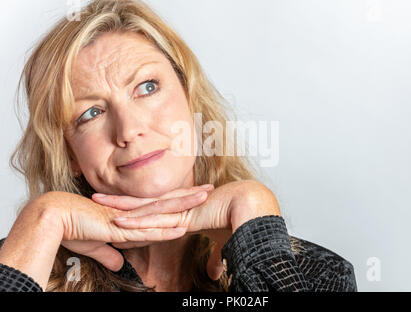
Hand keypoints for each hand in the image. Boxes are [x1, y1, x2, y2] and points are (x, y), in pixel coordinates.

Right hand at [35, 185, 212, 271]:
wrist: (55, 218)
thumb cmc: (74, 228)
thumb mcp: (98, 245)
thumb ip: (112, 253)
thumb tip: (120, 263)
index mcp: (131, 213)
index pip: (160, 205)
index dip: (178, 200)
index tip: (194, 196)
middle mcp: (134, 212)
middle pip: (167, 202)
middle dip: (190, 196)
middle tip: (210, 189)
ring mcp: (129, 219)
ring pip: (163, 211)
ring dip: (184, 206)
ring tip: (205, 198)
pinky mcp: (120, 229)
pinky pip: (147, 230)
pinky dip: (165, 230)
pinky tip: (181, 227)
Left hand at [92, 180, 280, 279]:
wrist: (253, 206)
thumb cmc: (241, 221)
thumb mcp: (223, 244)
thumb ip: (215, 257)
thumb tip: (214, 271)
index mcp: (184, 212)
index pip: (154, 212)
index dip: (135, 212)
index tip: (118, 213)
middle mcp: (178, 207)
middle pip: (142, 204)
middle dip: (119, 202)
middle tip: (96, 199)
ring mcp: (179, 208)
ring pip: (143, 207)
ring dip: (119, 206)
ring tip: (96, 202)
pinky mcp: (184, 214)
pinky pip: (156, 217)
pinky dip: (136, 219)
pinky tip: (118, 220)